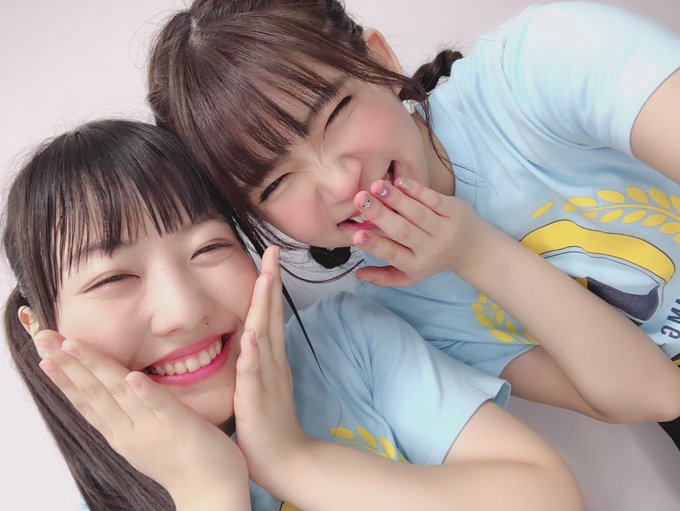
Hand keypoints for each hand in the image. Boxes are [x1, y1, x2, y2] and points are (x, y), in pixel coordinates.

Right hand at [33, 331, 247, 507]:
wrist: (211, 492)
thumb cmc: (181, 460)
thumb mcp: (143, 437)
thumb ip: (127, 415)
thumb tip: (116, 387)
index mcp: (121, 434)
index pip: (85, 402)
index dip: (63, 377)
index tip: (43, 354)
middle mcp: (131, 432)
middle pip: (93, 393)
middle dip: (67, 364)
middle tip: (43, 338)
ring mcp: (154, 430)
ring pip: (119, 394)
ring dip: (95, 367)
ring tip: (73, 345)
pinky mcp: (182, 428)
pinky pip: (161, 407)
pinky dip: (145, 392)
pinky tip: (132, 376)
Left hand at [233, 246, 308, 492]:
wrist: (287, 461)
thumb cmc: (270, 425)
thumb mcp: (264, 385)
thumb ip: (259, 362)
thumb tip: (252, 339)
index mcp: (271, 359)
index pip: (271, 315)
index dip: (270, 286)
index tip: (268, 258)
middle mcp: (272, 362)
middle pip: (272, 315)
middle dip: (271, 281)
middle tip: (272, 250)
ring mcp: (266, 379)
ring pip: (265, 336)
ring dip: (265, 307)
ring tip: (265, 277)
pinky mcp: (256, 399)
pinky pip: (253, 374)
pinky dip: (253, 354)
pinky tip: (252, 335)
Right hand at [352, 177, 489, 286]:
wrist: (474, 251)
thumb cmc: (433, 261)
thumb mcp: (410, 276)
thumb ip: (384, 276)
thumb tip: (358, 275)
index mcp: (415, 264)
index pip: (392, 254)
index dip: (374, 245)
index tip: (356, 236)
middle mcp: (430, 248)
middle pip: (403, 231)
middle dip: (380, 215)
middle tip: (361, 199)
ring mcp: (443, 228)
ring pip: (417, 213)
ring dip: (396, 198)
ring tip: (376, 185)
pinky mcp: (453, 210)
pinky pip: (433, 199)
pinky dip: (416, 189)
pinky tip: (398, 181)